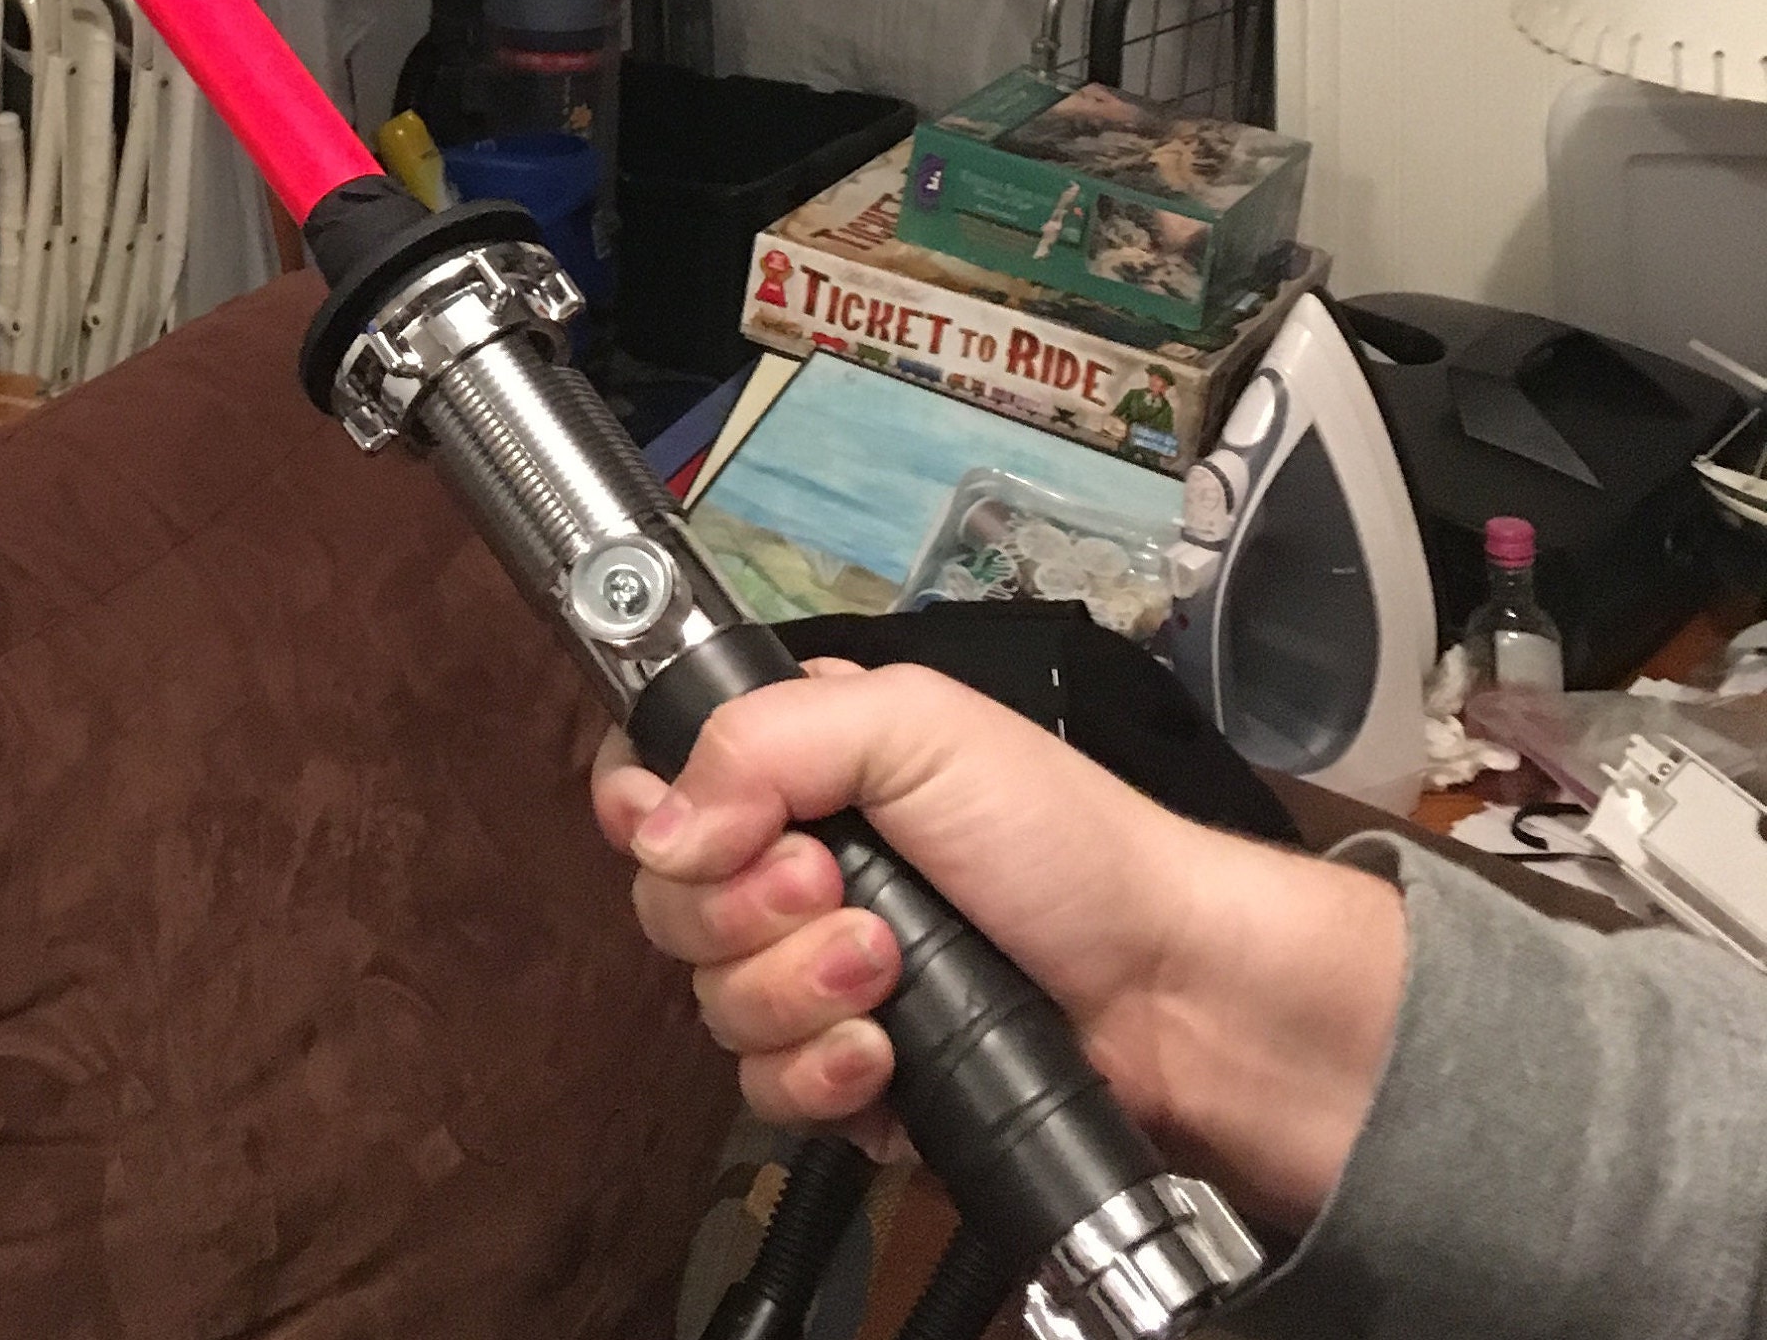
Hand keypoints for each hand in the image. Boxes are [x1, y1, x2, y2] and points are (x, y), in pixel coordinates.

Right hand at [591, 660, 1404, 1229]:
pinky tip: (885, 1058)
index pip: (651, 780)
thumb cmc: (1057, 840)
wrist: (1173, 999)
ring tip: (891, 974)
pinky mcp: (850, 1078)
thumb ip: (765, 740)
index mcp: (797, 766)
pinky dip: (821, 1077)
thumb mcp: (915, 726)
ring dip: (796, 992)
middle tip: (842, 892)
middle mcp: (790, 866)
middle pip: (670, 904)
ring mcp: (816, 979)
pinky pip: (769, 1093)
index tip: (686, 834)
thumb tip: (657, 828)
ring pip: (715, 1005)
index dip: (644, 811)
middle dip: (746, 909)